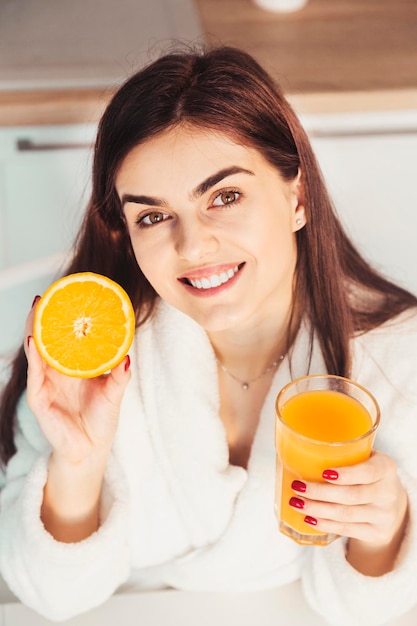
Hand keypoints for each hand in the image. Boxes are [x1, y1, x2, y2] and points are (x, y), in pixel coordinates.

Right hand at [24, 298, 130, 465]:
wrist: (90, 450)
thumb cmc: (101, 419)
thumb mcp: (114, 393)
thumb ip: (119, 375)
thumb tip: (128, 356)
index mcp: (74, 366)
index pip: (67, 336)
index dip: (66, 317)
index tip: (69, 295)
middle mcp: (57, 371)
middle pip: (48, 338)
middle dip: (45, 316)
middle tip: (47, 294)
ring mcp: (45, 383)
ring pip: (37, 351)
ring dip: (35, 329)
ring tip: (37, 308)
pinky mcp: (39, 398)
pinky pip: (35, 374)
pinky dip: (35, 357)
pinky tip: (35, 341)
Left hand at [290, 450, 408, 573]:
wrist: (390, 502)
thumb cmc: (367, 472)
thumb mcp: (364, 457)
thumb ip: (343, 451)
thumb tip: (296, 443)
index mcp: (386, 467)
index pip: (369, 472)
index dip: (346, 474)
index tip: (324, 473)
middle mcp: (388, 493)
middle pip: (352, 495)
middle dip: (320, 492)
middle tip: (297, 486)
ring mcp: (383, 516)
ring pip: (346, 515)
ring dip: (317, 509)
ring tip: (297, 502)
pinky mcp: (376, 533)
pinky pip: (347, 529)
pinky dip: (325, 524)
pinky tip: (309, 518)